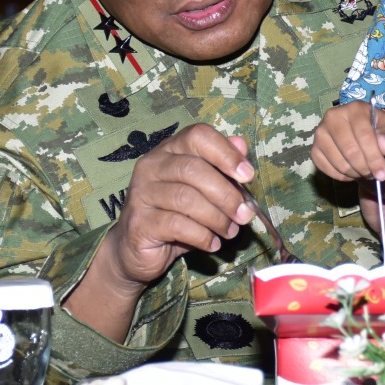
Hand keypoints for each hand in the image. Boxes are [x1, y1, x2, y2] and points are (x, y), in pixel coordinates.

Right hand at [98, 123, 256, 288]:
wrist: (137, 248)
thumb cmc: (175, 214)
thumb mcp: (202, 189)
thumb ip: (221, 166)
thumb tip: (241, 144)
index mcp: (169, 150)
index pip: (197, 136)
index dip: (226, 153)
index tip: (248, 176)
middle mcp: (151, 165)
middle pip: (193, 169)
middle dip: (226, 194)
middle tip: (244, 215)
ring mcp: (141, 193)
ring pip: (186, 199)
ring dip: (216, 218)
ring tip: (230, 231)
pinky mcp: (139, 222)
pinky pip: (177, 225)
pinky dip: (202, 236)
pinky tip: (212, 243)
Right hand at [311, 100, 384, 182]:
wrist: (361, 134)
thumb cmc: (377, 129)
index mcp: (354, 108)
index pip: (364, 136)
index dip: (374, 157)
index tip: (383, 174)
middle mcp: (332, 117)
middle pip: (350, 151)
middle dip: (365, 168)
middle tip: (374, 174)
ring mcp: (320, 134)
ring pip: (340, 163)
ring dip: (355, 173)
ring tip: (364, 171)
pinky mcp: (314, 150)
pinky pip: (328, 170)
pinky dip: (342, 176)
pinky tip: (351, 171)